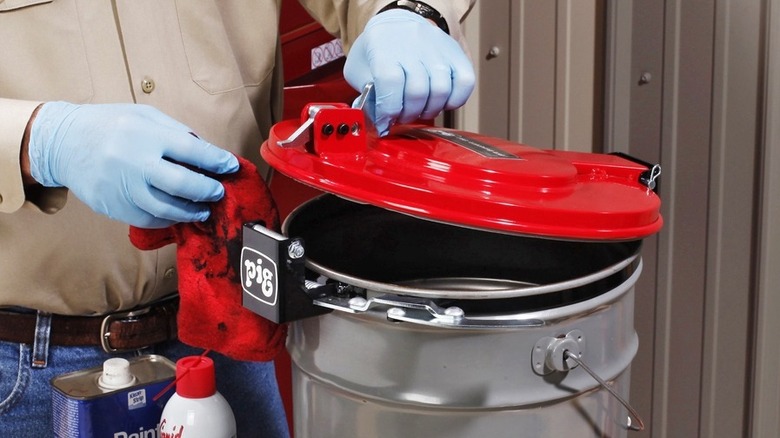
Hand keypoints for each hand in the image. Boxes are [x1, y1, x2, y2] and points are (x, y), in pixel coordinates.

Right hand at [27, 102, 238, 227]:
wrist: (62, 142)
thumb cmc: (110, 125)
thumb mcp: (144, 116)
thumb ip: (176, 133)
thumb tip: (209, 153)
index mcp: (145, 134)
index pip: (191, 150)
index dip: (216, 161)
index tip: (231, 166)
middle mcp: (133, 162)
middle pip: (182, 184)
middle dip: (207, 190)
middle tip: (218, 191)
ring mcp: (121, 187)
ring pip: (166, 208)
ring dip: (191, 211)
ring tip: (203, 209)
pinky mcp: (112, 206)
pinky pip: (147, 219)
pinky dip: (168, 220)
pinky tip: (177, 214)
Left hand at [343, 9, 474, 135]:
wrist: (399, 22)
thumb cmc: (379, 50)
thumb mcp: (359, 68)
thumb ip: (365, 94)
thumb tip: (378, 120)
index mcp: (384, 48)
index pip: (390, 82)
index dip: (388, 109)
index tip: (385, 120)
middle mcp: (413, 46)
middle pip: (417, 91)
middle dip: (408, 114)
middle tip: (402, 116)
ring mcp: (437, 50)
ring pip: (441, 90)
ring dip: (430, 110)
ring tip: (420, 110)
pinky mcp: (456, 54)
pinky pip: (465, 83)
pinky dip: (455, 100)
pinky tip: (442, 102)